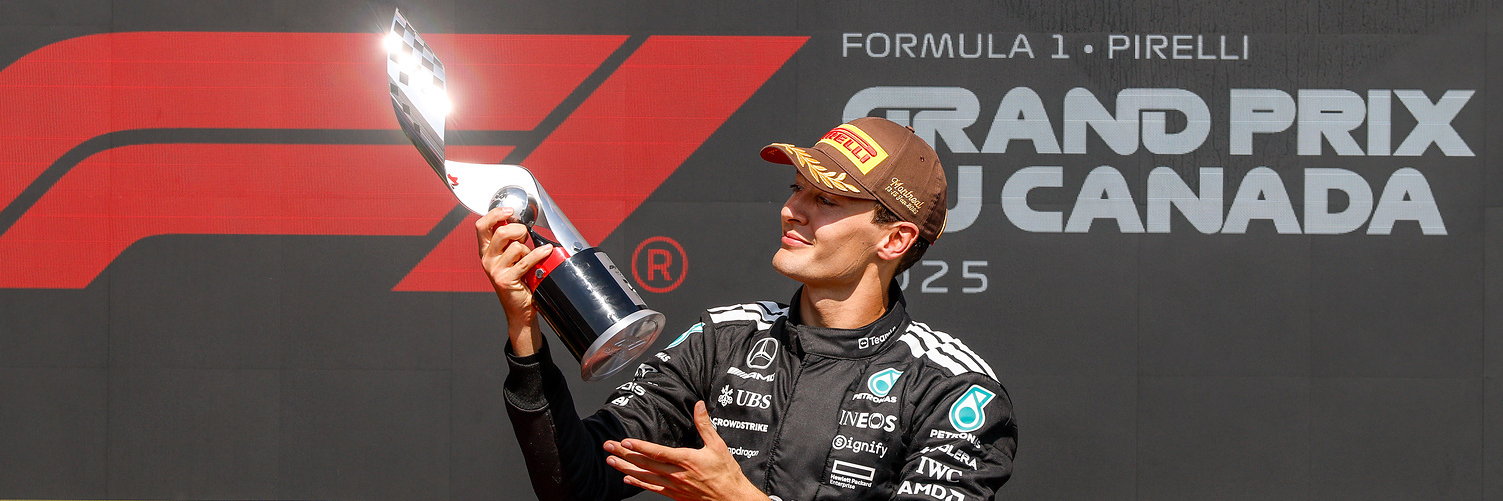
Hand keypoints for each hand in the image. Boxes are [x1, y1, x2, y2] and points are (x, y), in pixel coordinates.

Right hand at [476, 207, 553, 354]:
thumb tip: (518, 220)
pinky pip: (526, 260)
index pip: (482, 226)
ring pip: (516, 247)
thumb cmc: (518, 279)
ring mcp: (495, 270)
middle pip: (500, 232)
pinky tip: (547, 252)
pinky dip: (539, 254)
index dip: (495, 214)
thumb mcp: (510, 257)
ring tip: (529, 257)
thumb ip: (509, 240)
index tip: (510, 211)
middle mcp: (487, 259)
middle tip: (526, 236)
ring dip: (528, 249)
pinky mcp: (506, 279)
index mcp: (485, 250)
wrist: (519, 308)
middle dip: (518, 230)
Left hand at [603, 401, 768, 500]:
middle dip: (624, 455)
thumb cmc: (726, 474)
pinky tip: (627, 479)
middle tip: (608, 447)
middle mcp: (677, 474)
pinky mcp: (675, 495)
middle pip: (645, 464)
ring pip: (645, 477)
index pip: (657, 452)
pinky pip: (652, 489)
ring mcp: (674, 486)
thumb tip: (699, 406)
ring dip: (626, 468)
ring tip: (611, 461)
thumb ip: (705, 425)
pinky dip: (638, 484)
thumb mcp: (718, 445)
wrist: (731, 498)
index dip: (639, 447)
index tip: (625, 442)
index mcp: (686, 460)